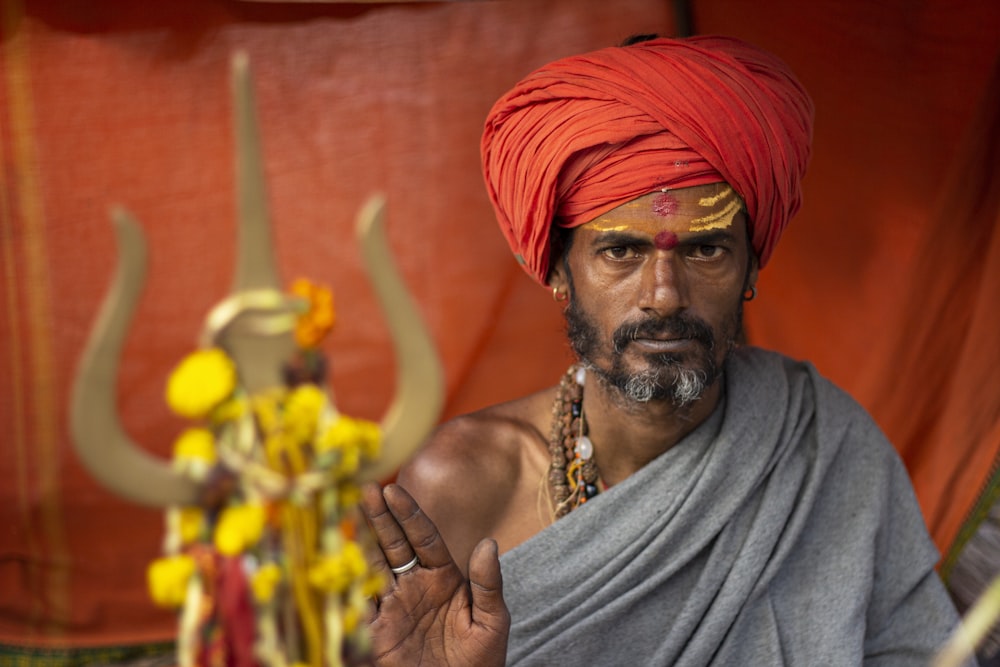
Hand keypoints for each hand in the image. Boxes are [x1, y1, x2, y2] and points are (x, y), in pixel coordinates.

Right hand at [360, 483, 509, 666]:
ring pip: (372, 565)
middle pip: (393, 544)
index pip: (422, 537)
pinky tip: (339, 560)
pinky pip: (359, 602)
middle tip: (365, 489)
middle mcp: (414, 585)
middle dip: (379, 517)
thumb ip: (488, 584)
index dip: (407, 514)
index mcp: (443, 577)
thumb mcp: (492, 622)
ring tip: (345, 513)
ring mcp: (393, 606)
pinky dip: (348, 582)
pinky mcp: (376, 631)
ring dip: (359, 540)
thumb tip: (488, 544)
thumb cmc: (480, 663)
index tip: (393, 491)